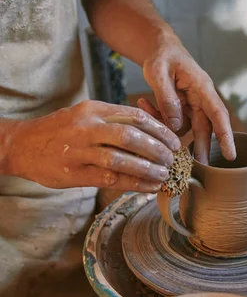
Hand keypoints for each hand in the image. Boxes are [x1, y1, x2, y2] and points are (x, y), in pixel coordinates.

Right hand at [5, 100, 179, 191]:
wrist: (22, 145)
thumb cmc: (59, 130)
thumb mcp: (84, 115)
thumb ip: (112, 120)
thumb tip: (149, 132)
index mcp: (94, 109)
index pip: (135, 116)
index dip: (159, 130)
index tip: (174, 141)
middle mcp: (87, 127)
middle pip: (131, 137)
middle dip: (157, 149)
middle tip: (172, 159)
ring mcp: (80, 150)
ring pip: (122, 160)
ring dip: (148, 170)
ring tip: (163, 176)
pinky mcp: (75, 172)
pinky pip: (110, 178)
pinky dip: (133, 184)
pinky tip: (148, 187)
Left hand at [142, 33, 235, 163]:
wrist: (159, 48)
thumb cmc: (162, 56)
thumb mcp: (159, 73)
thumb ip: (166, 98)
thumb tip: (174, 126)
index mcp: (202, 87)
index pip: (218, 114)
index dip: (225, 135)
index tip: (230, 155)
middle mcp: (200, 98)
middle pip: (205, 127)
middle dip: (202, 147)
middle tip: (199, 168)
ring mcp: (191, 105)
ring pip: (186, 127)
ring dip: (167, 128)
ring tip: (145, 107)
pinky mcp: (181, 109)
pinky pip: (172, 122)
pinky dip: (158, 119)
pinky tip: (144, 103)